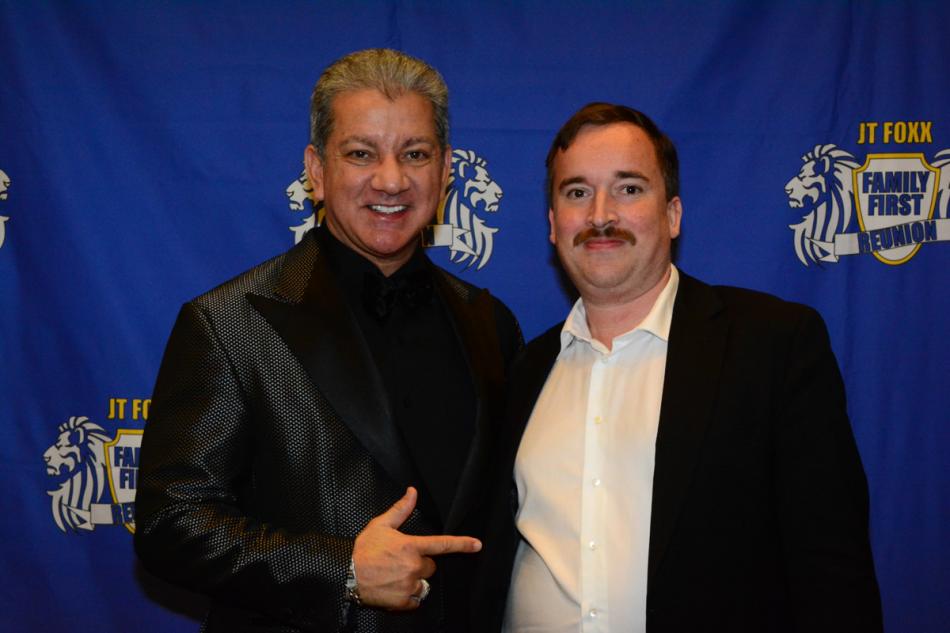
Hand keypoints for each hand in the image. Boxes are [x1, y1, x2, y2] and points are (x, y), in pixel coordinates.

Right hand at [351, 487, 481, 609]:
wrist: (346, 574)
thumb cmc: (363, 549)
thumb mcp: (381, 525)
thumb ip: (400, 510)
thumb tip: (413, 492)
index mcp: (411, 546)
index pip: (442, 545)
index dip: (462, 544)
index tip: (477, 545)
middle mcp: (413, 566)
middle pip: (431, 566)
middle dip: (421, 564)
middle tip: (401, 562)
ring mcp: (409, 585)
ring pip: (424, 584)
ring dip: (415, 581)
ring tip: (396, 577)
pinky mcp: (403, 602)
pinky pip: (416, 601)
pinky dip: (408, 597)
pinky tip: (394, 589)